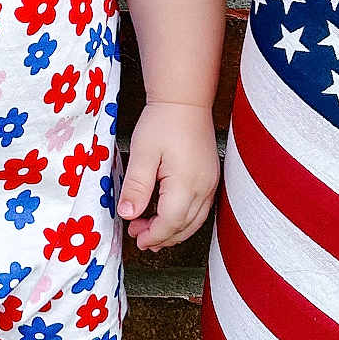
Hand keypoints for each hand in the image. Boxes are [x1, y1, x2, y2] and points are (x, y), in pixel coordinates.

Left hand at [118, 101, 220, 251]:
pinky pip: (200, 209)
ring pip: (195, 221)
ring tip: (151, 234)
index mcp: (186, 182)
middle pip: (185, 226)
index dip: (153, 234)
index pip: (171, 222)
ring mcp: (211, 183)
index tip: (137, 238)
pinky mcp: (210, 178)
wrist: (185, 101)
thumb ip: (136, 186)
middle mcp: (204, 187)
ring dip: (174, 231)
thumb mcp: (142, 152)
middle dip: (162, 236)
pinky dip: (184, 220)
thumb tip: (128, 214)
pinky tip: (168, 218)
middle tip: (138, 237)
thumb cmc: (162, 122)